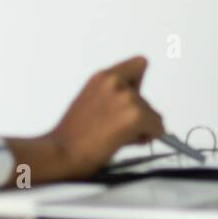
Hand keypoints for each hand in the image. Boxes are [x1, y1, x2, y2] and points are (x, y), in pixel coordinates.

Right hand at [46, 56, 165, 177]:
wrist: (60, 153)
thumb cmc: (71, 137)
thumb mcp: (91, 103)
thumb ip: (114, 98)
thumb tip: (141, 109)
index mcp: (103, 77)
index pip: (139, 64)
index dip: (138, 85)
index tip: (131, 102)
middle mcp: (115, 82)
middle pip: (145, 99)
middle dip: (138, 116)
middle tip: (117, 130)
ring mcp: (126, 97)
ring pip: (153, 114)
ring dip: (142, 128)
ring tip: (115, 137)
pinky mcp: (135, 115)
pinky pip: (158, 127)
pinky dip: (150, 136)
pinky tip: (127, 142)